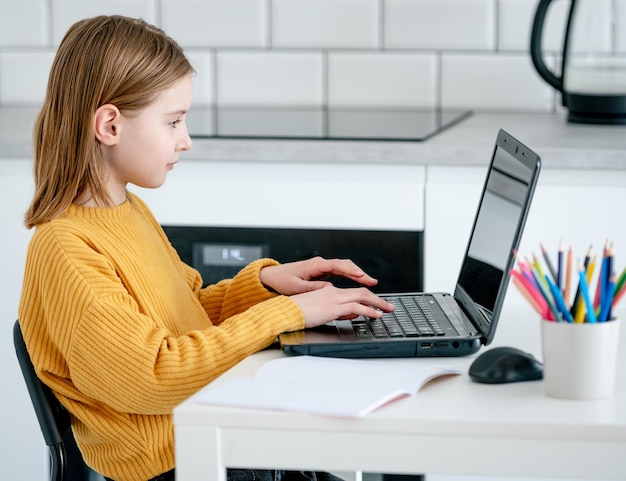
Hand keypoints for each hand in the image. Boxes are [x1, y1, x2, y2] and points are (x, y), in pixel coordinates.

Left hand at [259, 256, 378, 295]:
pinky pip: (340, 271)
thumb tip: (331, 289)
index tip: (362, 277)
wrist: (272, 277)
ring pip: (344, 267)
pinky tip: (359, 281)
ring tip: (370, 282)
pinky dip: (350, 275)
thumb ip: (314, 288)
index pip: (338, 266)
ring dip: (357, 274)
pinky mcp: (321, 271)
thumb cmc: (282, 281)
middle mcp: (320, 264)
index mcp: (315, 265)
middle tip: (372, 282)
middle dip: (359, 273)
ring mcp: (322, 267)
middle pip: (345, 265)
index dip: (351, 271)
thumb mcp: (297, 287)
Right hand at [290, 285, 394, 327]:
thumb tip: (347, 315)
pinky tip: (376, 315)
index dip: (365, 298)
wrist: (286, 311)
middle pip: (361, 292)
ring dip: (378, 303)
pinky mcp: (334, 307)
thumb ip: (333, 312)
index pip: (351, 293)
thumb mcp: (317, 311)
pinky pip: (357, 307)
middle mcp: (334, 292)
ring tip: (388, 309)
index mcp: (328, 292)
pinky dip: (369, 310)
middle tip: (388, 306)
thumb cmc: (295, 312)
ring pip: (362, 297)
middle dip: (377, 299)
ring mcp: (335, 298)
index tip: (374, 304)